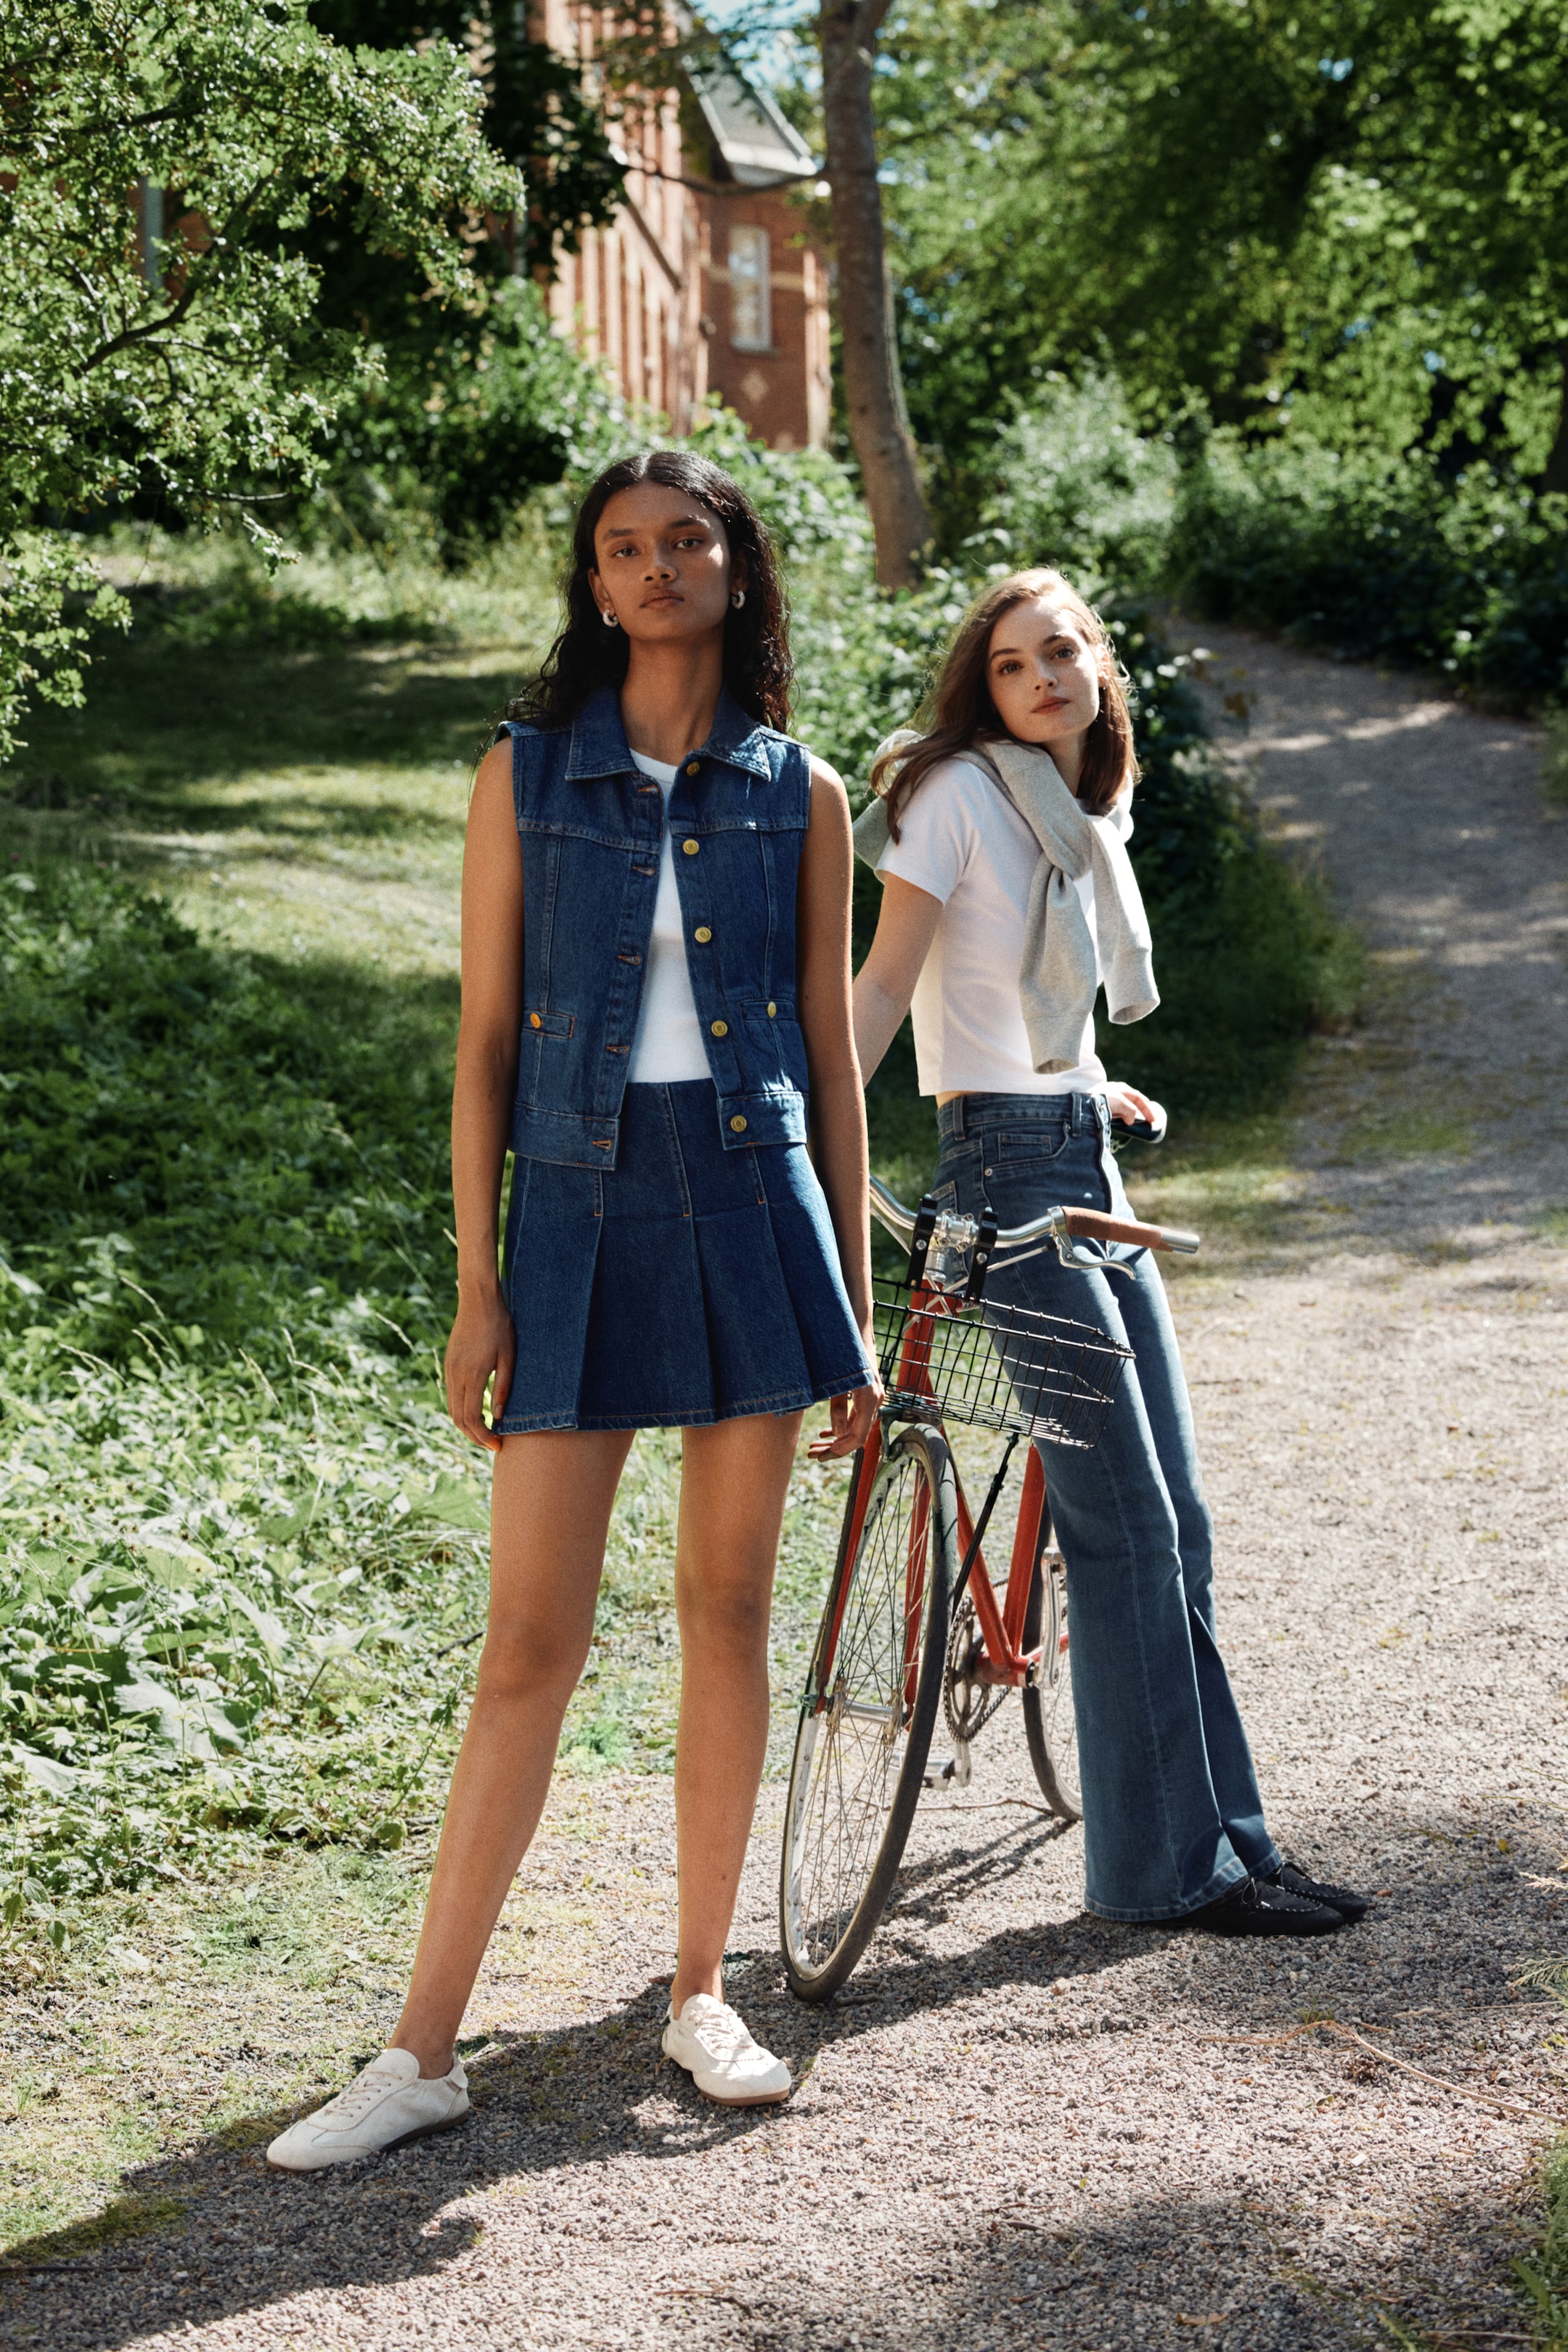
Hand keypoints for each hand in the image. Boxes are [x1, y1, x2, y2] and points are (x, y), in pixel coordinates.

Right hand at [444, 1284, 515, 1453]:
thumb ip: (503, 1387)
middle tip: (493, 1444)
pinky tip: (477, 1411)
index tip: (498, 1446)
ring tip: (486, 1432)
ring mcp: (449, 1370)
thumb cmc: (500, 1326)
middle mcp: (455, 1376)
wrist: (478, 1300)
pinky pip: (451, 1396)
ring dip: (467, 1426)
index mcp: (472, 1376)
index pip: (472, 1419)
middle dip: (474, 1437)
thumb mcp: (509, 1357)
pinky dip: (462, 1410)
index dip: (484, 1437)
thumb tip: (499, 1417)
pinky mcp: (449, 1364)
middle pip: (458, 1419)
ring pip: (452, 1409)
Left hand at [807, 1345, 883, 1459]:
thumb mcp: (836, 1378)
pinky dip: (842, 1428)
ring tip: (814, 1447)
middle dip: (834, 1449)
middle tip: (812, 1455)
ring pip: (856, 1429)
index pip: (858, 1436)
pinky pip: (857, 1418)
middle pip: (857, 1436)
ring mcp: (873, 1397)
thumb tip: (837, 1433)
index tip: (822, 1455)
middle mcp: (875, 1399)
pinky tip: (825, 1433)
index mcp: (868, 1397)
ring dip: (836, 1440)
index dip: (840, 1449)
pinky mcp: (867, 1394)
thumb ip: (838, 1406)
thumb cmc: (844, 1349)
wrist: (857, 1326)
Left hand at [1106, 1081, 1161, 1128]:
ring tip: (1136, 1122)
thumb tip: (1130, 1120)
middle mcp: (1116, 1091)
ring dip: (1131, 1113)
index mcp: (1122, 1089)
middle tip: (1147, 1118)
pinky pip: (1116, 1111)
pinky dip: (1121, 1116)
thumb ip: (1130, 1110)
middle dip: (1141, 1109)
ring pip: (1124, 1106)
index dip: (1147, 1109)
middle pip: (1132, 1100)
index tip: (1153, 1120)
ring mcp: (1109, 1098)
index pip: (1139, 1098)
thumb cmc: (1101, 1099)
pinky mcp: (1101, 1105)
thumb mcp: (1120, 1102)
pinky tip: (1122, 1121)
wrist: (1081, 1103)